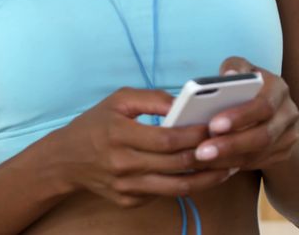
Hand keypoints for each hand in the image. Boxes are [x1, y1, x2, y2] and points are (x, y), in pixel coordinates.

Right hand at [56, 87, 235, 208]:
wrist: (65, 160)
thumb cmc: (96, 124)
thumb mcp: (118, 100)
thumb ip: (152, 98)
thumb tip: (184, 103)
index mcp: (120, 134)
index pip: (168, 139)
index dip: (196, 134)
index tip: (217, 126)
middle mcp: (124, 164)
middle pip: (177, 164)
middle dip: (209, 155)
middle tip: (233, 146)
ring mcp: (127, 187)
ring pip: (177, 187)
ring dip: (207, 178)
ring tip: (229, 167)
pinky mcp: (129, 201)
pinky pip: (164, 194)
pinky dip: (186, 185)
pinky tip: (203, 175)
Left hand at [192, 57, 298, 171]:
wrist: (272, 107)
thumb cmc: (249, 84)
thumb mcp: (242, 69)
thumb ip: (234, 68)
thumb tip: (229, 75)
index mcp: (278, 88)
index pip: (264, 105)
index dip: (240, 116)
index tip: (214, 125)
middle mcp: (289, 112)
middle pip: (264, 135)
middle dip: (231, 144)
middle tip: (202, 152)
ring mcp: (289, 135)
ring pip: (259, 154)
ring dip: (228, 159)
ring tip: (202, 160)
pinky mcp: (284, 152)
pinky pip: (258, 163)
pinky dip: (234, 165)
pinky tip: (212, 165)